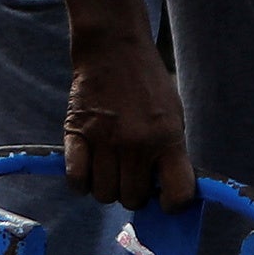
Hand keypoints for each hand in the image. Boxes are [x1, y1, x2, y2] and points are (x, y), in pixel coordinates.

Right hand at [63, 33, 194, 213]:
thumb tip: (163, 190)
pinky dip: (81, 182)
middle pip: (132, 198)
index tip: (166, 199)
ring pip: (103, 193)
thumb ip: (170, 152)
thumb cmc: (148, 83)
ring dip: (107, 188)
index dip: (172, 204)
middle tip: (132, 178)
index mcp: (167, 139)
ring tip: (110, 172)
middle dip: (133, 194)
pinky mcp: (76, 133)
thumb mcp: (173, 116)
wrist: (113, 50)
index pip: (177, 194)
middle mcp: (136, 144)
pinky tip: (88, 171)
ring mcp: (104, 140)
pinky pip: (76, 178)